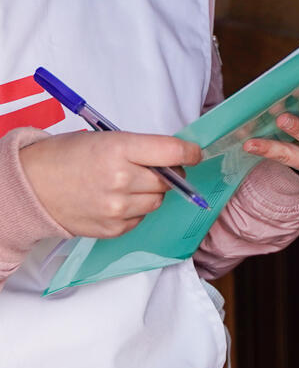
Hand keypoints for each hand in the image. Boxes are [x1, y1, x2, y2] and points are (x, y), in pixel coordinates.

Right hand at [19, 131, 201, 237]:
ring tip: (130, 184)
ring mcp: (117, 207)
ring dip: (152, 193)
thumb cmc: (70, 155)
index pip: (172, 151)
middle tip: (153, 168)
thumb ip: (143, 148)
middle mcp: (121, 179)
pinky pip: (140, 219)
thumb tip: (176, 158)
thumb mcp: (109, 139)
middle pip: (168, 180)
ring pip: (157, 201)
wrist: (34, 184)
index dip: (190, 152)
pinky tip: (117, 200)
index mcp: (121, 148)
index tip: (195, 154)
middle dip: (168, 174)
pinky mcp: (112, 228)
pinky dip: (137, 210)